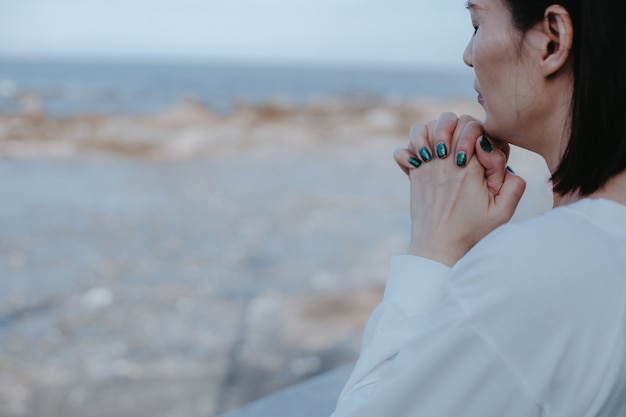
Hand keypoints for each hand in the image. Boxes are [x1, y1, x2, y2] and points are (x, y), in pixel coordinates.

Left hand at [393, 113, 525, 265]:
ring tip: (440, 148)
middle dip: (457, 127)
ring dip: (432, 132)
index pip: (476, 126)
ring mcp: (425, 168)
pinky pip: (403, 150)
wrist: (439, 250)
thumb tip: (496, 155)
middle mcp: (445, 162)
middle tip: (461, 150)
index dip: (482, 134)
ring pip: (423, 128)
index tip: (482, 155)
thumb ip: (513, 182)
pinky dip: (410, 149)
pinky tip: (420, 159)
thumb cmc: (472, 232)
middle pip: (450, 119)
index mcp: (471, 167)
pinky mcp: (413, 176)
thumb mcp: (503, 211)